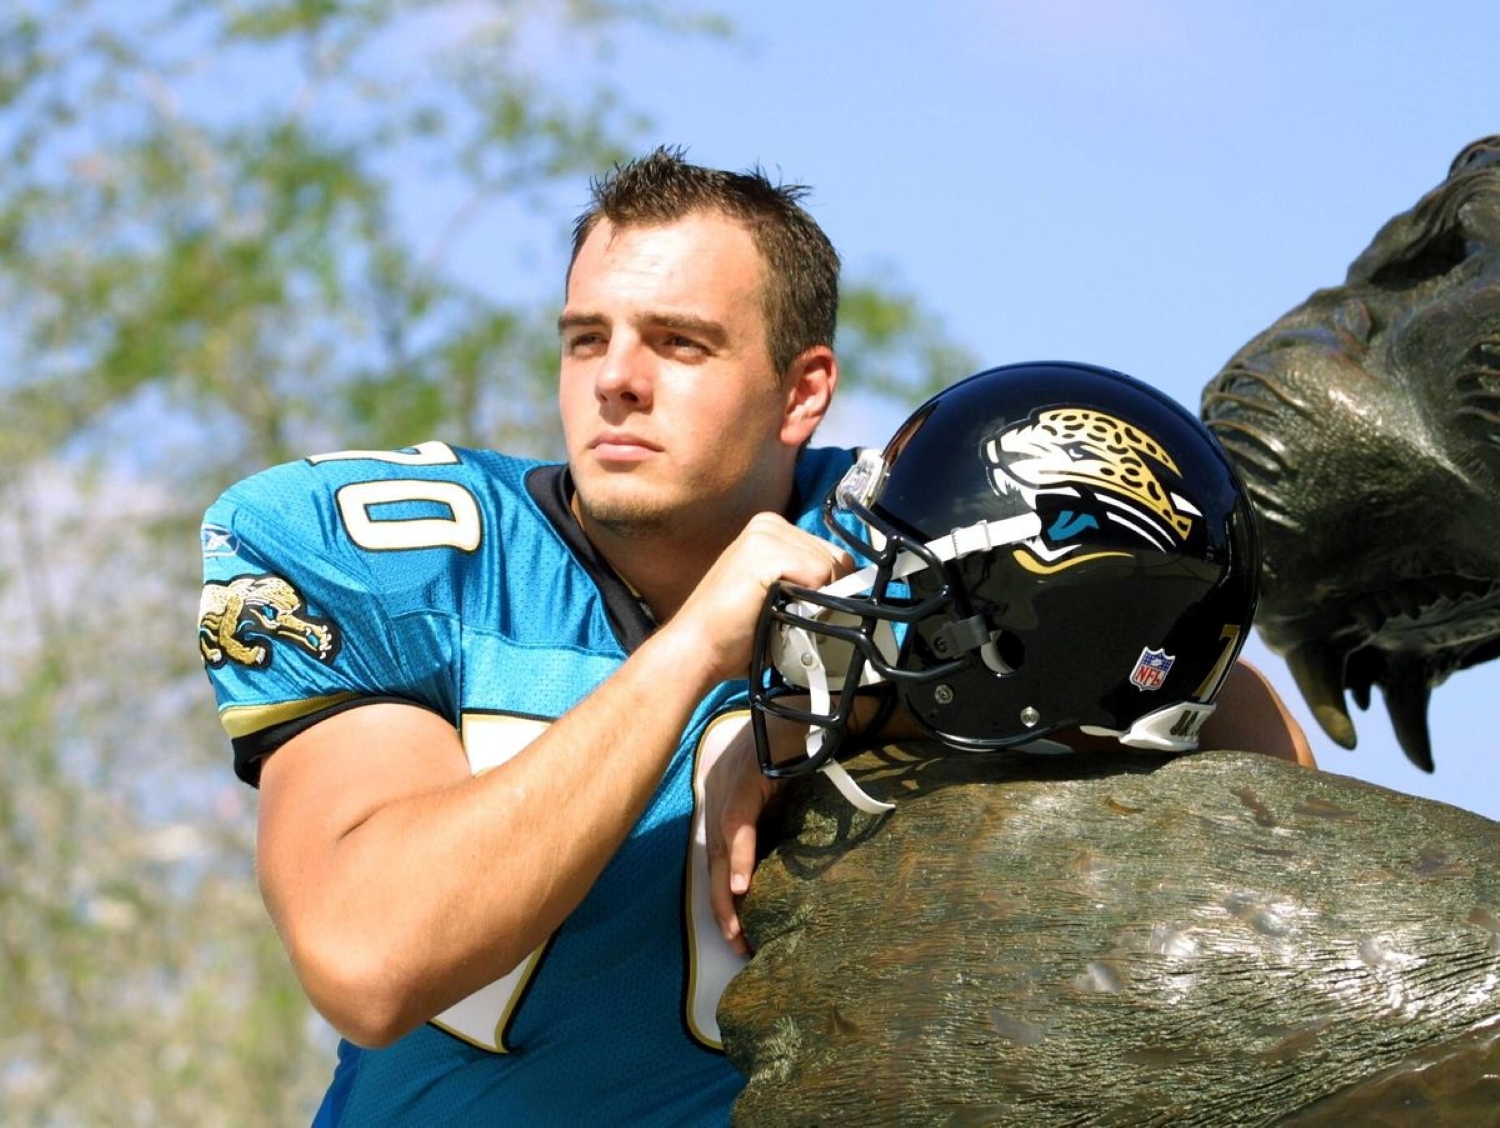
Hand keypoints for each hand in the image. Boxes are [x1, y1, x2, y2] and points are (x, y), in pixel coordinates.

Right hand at [666, 512, 852, 685]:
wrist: (698, 648)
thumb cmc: (734, 632)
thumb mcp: (778, 595)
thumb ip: (807, 584)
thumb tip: (847, 593)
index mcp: (770, 531)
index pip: (830, 554)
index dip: (828, 588)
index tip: (801, 609)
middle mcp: (768, 524)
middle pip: (835, 558)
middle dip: (824, 594)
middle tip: (788, 617)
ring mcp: (765, 533)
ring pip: (829, 567)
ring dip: (813, 600)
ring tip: (778, 614)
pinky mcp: (765, 551)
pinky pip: (819, 574)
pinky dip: (808, 601)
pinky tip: (776, 610)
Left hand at [704, 713, 806, 955]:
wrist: (808, 708)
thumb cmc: (796, 747)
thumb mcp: (780, 793)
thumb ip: (774, 824)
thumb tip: (779, 868)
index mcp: (726, 803)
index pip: (720, 858)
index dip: (724, 897)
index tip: (737, 932)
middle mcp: (718, 798)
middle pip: (715, 863)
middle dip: (723, 908)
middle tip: (738, 945)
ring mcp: (728, 789)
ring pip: (722, 852)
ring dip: (727, 895)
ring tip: (738, 932)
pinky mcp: (745, 782)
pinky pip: (740, 826)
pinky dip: (742, 856)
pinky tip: (743, 885)